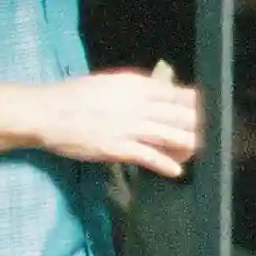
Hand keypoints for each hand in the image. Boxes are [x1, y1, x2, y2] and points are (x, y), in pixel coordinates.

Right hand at [37, 71, 201, 176]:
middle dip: (197, 126)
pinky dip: (165, 164)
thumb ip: (135, 90)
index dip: (195, 105)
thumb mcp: (110, 84)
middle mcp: (136, 104)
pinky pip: (148, 156)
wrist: (46, 112)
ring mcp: (127, 126)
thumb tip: (158, 94)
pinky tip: (176, 171)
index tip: (205, 113)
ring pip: (169, 135)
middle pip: (179, 115)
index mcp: (135, 85)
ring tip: (198, 152)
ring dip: (187, 145)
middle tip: (209, 136)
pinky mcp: (116, 147)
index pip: (176, 94)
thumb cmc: (74, 96)